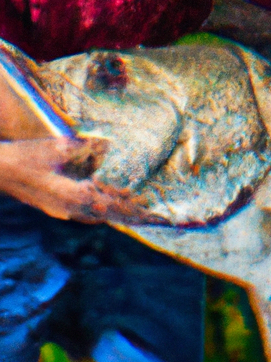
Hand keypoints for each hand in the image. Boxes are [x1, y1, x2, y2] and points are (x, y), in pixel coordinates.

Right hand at [0, 137, 154, 224]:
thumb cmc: (24, 157)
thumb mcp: (56, 147)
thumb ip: (85, 146)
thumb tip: (108, 143)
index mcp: (74, 197)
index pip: (113, 206)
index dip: (135, 210)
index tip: (154, 214)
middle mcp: (71, 209)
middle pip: (110, 215)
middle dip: (132, 214)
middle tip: (155, 217)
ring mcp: (63, 211)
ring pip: (99, 215)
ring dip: (119, 212)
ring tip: (139, 210)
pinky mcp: (56, 207)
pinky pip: (87, 212)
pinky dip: (103, 208)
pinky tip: (109, 201)